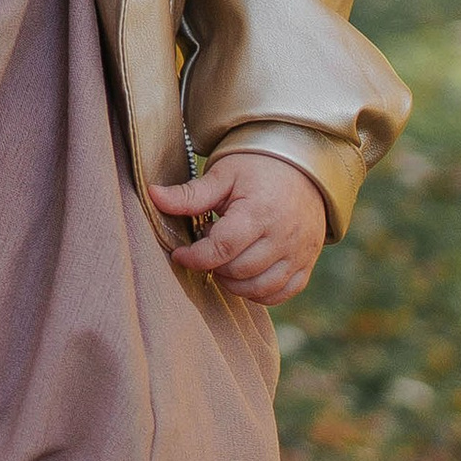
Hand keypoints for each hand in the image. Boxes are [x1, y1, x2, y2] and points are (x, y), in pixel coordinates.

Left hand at [149, 149, 326, 302]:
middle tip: (208, 246)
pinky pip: (281, 293)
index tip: (181, 253)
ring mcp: (299, 253)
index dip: (195, 257)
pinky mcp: (306, 264)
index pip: (222, 249)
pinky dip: (259, 292)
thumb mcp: (222, 175)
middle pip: (238, 271)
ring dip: (233, 282)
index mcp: (259, 213)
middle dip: (213, 265)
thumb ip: (190, 194)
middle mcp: (283, 237)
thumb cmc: (257, 169)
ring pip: (259, 288)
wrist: (301, 167)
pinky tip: (244, 274)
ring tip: (225, 258)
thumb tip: (153, 195)